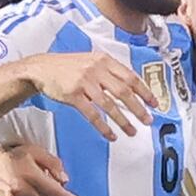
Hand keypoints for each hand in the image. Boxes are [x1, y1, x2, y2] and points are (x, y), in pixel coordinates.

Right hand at [30, 47, 162, 139]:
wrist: (41, 68)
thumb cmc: (67, 67)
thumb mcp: (91, 61)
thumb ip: (109, 71)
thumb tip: (131, 89)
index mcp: (104, 60)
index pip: (130, 77)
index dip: (145, 91)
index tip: (154, 104)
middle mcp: (96, 69)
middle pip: (124, 92)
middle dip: (138, 108)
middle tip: (147, 121)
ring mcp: (84, 82)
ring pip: (109, 105)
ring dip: (123, 121)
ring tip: (132, 132)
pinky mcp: (73, 95)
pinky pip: (92, 114)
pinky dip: (103, 126)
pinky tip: (111, 135)